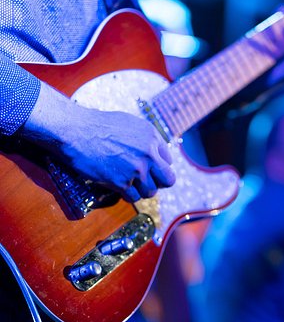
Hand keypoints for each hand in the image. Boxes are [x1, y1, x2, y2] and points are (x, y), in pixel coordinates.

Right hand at [23, 82, 175, 201]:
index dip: (159, 166)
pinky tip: (121, 188)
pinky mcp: (121, 182)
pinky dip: (128, 195)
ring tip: (131, 184)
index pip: (169, 161)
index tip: (149, 168)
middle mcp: (148, 154)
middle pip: (168, 180)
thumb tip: (158, 154)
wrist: (76, 131)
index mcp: (152, 137)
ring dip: (142, 190)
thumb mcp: (131, 124)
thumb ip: (147, 140)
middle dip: (159, 182)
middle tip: (147, 181)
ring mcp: (136, 169)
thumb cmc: (99, 125)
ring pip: (151, 191)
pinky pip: (134, 197)